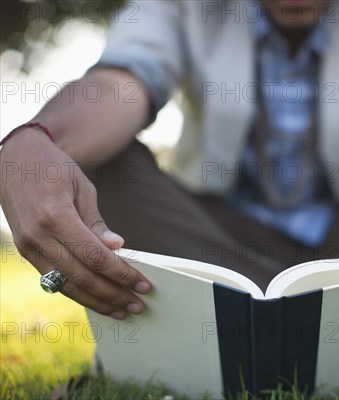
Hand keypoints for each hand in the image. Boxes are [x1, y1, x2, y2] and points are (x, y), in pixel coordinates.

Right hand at [1, 128, 151, 318]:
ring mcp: (28, 246)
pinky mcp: (26, 251)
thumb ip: (97, 222)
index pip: (95, 257)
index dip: (121, 274)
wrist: (12, 160)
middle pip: (82, 276)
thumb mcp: (82, 187)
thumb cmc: (54, 168)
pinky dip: (78, 292)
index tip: (143, 284)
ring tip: (122, 310)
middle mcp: (38, 236)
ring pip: (66, 285)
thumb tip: (117, 247)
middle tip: (139, 305)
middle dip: (114, 294)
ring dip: (97, 301)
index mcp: (55, 216)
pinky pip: (54, 279)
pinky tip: (97, 299)